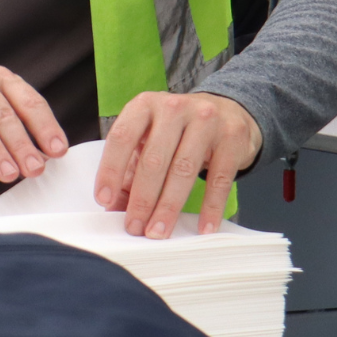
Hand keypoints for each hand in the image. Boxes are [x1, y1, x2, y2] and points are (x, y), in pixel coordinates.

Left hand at [94, 92, 261, 237]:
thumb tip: (116, 208)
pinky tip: (203, 227)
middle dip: (142, 199)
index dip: (111, 170)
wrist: (227, 111)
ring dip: (169, 206)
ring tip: (159, 231)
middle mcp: (174, 108)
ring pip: (183, 169)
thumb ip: (130, 170)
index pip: (121, 137)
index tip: (104, 200)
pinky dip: (210, 207)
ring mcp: (206, 119)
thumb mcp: (150, 139)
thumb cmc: (179, 130)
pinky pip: (219, 178)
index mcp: (145, 105)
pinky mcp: (232, 137)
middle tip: (134, 227)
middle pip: (153, 159)